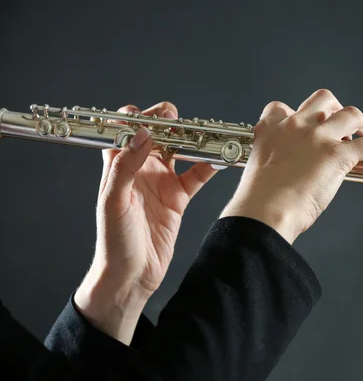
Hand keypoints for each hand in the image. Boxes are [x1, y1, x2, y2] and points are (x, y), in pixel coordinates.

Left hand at [75, 102, 217, 344]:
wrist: (131, 275)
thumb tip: (143, 133)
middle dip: (172, 123)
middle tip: (183, 122)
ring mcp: (161, 182)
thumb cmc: (114, 241)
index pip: (126, 129)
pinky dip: (209, 166)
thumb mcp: (114, 200)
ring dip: (193, 141)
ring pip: (180, 151)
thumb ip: (126, 165)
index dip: (139, 117)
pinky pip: (197, 176)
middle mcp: (141, 169)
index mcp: (119, 166)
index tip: (155, 116)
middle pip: (158, 135)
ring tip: (207, 134)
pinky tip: (219, 159)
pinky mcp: (179, 198)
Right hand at [220, 89, 362, 243]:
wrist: (262, 213)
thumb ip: (277, 162)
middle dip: (336, 109)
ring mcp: (318, 138)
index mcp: (271, 130)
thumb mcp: (260, 173)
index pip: (281, 107)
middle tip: (344, 127)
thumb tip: (291, 172)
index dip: (298, 114)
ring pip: (350, 113)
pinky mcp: (338, 155)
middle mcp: (295, 126)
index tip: (306, 125)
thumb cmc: (257, 203)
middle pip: (323, 99)